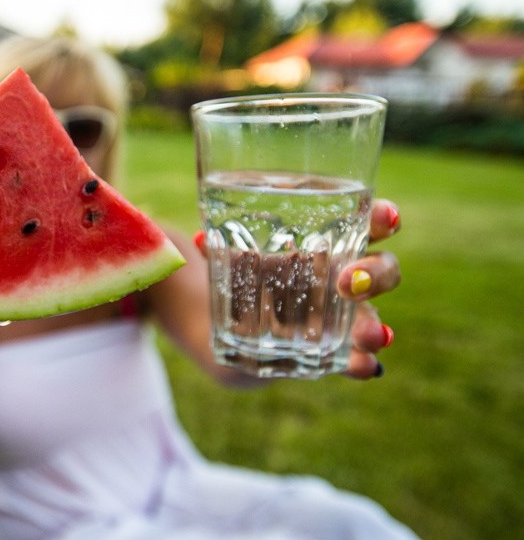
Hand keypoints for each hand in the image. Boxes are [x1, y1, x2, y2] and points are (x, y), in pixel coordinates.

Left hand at [193, 199, 401, 379]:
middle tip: (348, 283)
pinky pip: (354, 359)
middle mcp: (343, 276)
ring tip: (372, 336)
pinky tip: (366, 368)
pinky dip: (362, 364)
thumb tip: (200, 240)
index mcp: (327, 240)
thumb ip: (218, 246)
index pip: (365, 222)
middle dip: (376, 274)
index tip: (386, 218)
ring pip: (372, 316)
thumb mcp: (228, 254)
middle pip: (382, 269)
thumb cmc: (236, 270)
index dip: (382, 218)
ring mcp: (341, 317)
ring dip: (374, 325)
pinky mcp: (329, 352)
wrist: (220, 321)